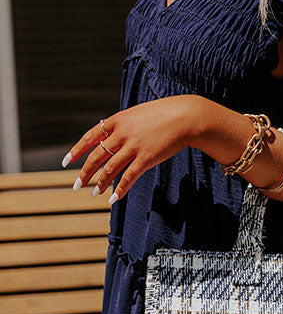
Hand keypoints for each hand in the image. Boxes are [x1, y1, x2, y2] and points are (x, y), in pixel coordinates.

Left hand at [62, 96, 197, 203]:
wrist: (184, 116)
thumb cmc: (163, 115)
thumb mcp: (137, 115)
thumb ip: (122, 127)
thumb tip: (111, 141)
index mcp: (117, 121)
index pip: (90, 137)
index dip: (77, 151)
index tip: (67, 162)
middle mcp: (121, 134)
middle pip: (96, 156)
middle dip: (85, 173)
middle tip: (77, 185)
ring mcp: (133, 146)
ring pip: (110, 168)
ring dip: (100, 183)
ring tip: (95, 194)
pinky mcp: (146, 158)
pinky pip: (128, 177)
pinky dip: (120, 189)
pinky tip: (113, 199)